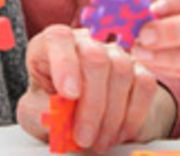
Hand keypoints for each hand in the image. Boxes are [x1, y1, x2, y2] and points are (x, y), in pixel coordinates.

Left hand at [16, 24, 174, 151]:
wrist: (78, 123)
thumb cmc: (51, 111)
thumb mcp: (36, 114)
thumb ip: (42, 111)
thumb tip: (57, 113)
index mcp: (50, 46)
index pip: (59, 38)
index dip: (65, 64)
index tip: (69, 95)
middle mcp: (85, 43)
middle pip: (96, 58)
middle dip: (91, 105)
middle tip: (83, 138)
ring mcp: (114, 53)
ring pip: (122, 72)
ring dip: (111, 116)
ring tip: (98, 141)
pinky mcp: (138, 69)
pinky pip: (144, 85)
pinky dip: (132, 116)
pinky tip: (117, 133)